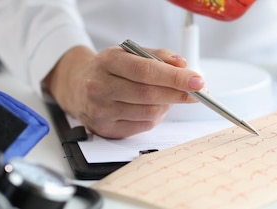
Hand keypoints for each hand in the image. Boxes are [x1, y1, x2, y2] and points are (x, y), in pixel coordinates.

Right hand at [43, 46, 204, 137]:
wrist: (78, 86)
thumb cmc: (110, 69)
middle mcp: (100, 86)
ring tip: (170, 96)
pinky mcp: (106, 129)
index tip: (197, 81)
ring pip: (148, 112)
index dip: (175, 77)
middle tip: (197, 93)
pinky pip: (143, 126)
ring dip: (167, 106)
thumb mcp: (130, 53)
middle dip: (178, 94)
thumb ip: (158, 56)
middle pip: (148, 94)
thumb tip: (183, 66)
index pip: (146, 71)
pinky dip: (156, 117)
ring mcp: (101, 111)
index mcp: (107, 61)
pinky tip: (154, 107)